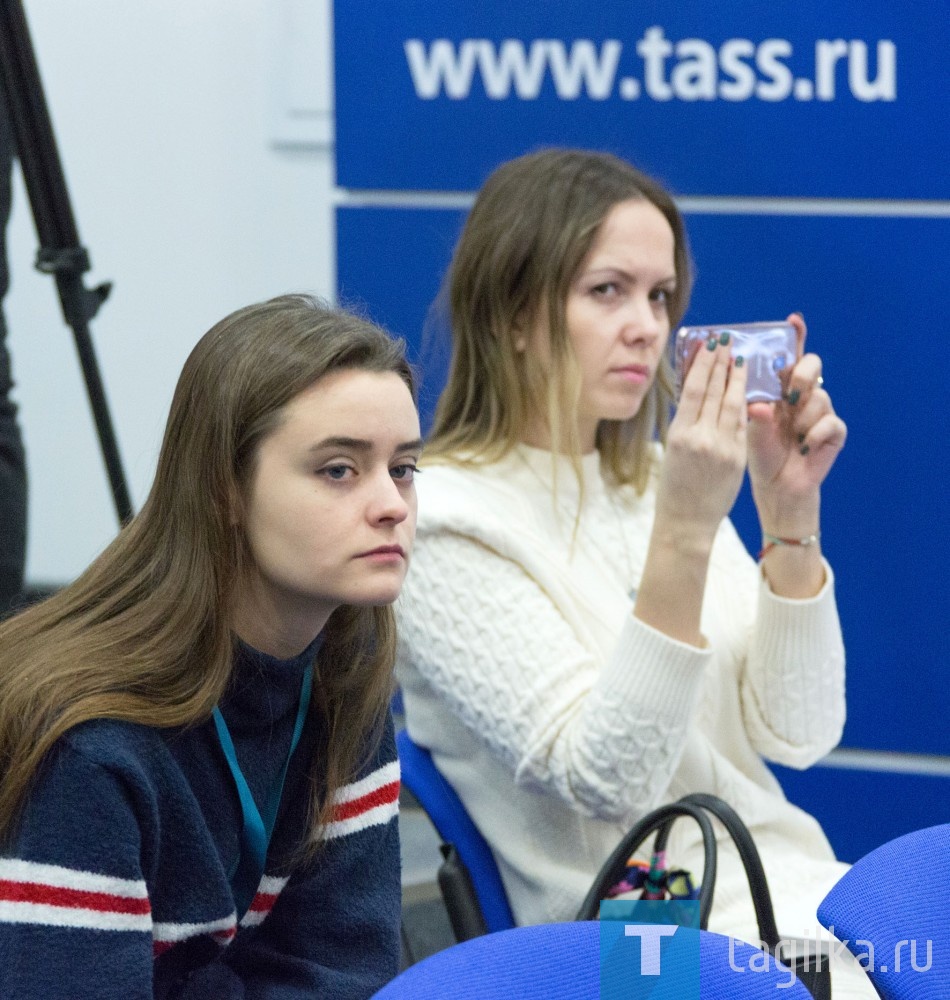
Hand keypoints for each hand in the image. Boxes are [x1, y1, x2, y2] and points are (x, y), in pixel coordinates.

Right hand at [656, 335, 747, 546]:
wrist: (686, 521)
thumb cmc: (674, 487)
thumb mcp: (672, 451)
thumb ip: (687, 425)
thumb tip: (697, 396)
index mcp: (679, 434)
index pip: (694, 389)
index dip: (704, 364)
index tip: (710, 345)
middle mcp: (701, 437)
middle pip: (715, 391)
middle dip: (722, 364)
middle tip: (727, 342)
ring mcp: (722, 447)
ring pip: (733, 404)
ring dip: (738, 379)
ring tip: (741, 360)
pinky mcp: (737, 458)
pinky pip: (742, 425)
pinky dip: (744, 405)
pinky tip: (747, 391)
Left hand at [747, 314, 846, 534]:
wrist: (776, 487)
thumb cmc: (759, 455)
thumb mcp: (750, 429)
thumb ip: (754, 409)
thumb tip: (755, 394)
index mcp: (779, 390)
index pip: (788, 357)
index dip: (794, 337)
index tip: (792, 320)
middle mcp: (802, 396)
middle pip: (812, 366)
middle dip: (802, 375)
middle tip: (791, 394)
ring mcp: (820, 412)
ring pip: (820, 396)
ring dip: (803, 417)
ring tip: (791, 437)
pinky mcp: (834, 432)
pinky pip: (831, 422)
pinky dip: (815, 435)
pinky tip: (803, 447)